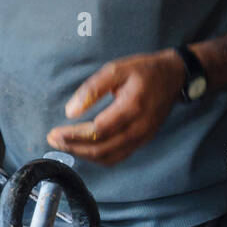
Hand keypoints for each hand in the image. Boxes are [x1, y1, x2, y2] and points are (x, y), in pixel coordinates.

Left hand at [46, 50, 185, 164]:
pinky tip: (83, 148)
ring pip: (109, 157)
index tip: (55, 132)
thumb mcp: (116, 69)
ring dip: (83, 155)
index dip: (74, 135)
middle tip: (53, 139)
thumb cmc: (144, 70)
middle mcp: (139, 128)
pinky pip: (117, 157)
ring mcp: (142, 137)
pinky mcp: (142, 141)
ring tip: (64, 145)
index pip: (98, 130)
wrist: (174, 77)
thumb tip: (71, 111)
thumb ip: (92, 89)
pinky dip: (97, 157)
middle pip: (102, 149)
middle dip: (74, 148)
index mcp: (132, 107)